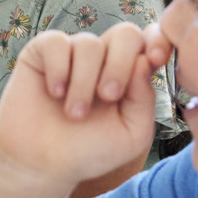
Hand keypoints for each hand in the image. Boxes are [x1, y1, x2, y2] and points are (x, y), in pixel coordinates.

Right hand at [0, 23, 169, 189]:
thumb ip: (144, 100)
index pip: (150, 40)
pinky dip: (58, 69)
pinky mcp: (40, 54)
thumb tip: (142, 61)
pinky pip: (55, 42)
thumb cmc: (89, 151)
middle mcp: (102, 59)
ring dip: (84, 81)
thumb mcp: (131, 134)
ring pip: (89, 43)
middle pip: (124, 33)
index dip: (157, 40)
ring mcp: (71, 54)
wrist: (42, 164)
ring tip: (74, 113)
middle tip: (108, 96)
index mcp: (130, 74)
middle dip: (120, 64)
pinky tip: (55, 93)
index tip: (155, 59)